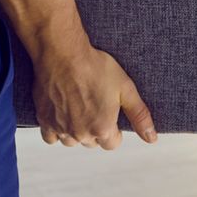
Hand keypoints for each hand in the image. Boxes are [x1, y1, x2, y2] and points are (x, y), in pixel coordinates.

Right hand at [33, 44, 157, 149]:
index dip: (113, 128)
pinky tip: (61, 113)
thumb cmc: (95, 67)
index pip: (112, 144)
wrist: (63, 53)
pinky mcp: (44, 120)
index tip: (109, 112)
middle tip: (94, 104)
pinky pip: (51, 137)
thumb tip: (152, 139)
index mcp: (102, 128)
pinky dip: (56, 129)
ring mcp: (60, 128)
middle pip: (92, 142)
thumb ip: (139, 116)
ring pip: (72, 140)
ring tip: (79, 107)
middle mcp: (80, 134)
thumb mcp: (125, 88)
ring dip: (76, 130)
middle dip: (95, 128)